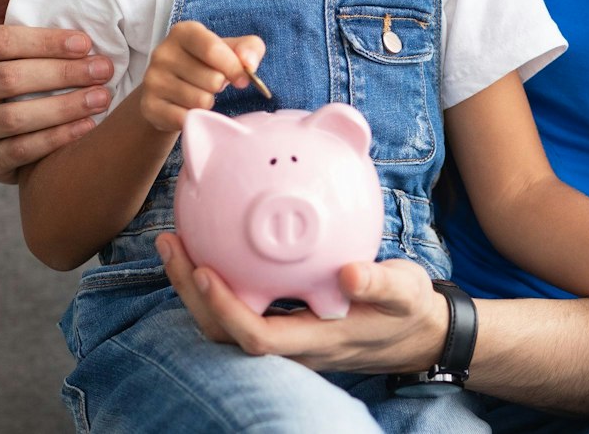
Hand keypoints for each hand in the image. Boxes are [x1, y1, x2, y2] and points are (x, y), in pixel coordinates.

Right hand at [0, 0, 118, 183]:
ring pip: (15, 118)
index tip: (86, 41)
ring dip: (64, 106)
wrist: (7, 124)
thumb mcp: (2, 27)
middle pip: (7, 80)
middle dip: (62, 73)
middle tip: (104, 69)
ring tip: (102, 97)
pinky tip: (88, 126)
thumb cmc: (11, 63)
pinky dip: (58, 138)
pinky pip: (20, 151)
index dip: (44, 42)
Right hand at [139, 21, 264, 132]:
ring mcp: (152, 80)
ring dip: (208, 102)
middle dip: (219, 86)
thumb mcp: (230, 49)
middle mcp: (162, 52)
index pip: (212, 49)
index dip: (234, 67)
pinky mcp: (149, 106)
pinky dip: (194, 118)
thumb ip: (249, 48)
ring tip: (198, 93)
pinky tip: (187, 108)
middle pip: (212, 79)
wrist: (170, 89)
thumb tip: (249, 64)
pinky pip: (186, 119)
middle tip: (210, 83)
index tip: (243, 80)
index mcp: (183, 32)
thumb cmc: (206, 64)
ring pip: (201, 101)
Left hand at [155, 232, 446, 373]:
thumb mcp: (406, 292)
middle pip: (224, 334)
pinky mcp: (283, 323)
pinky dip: (215, 281)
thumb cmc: (409, 310)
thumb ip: (381, 283)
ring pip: (224, 324)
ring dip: (193, 287)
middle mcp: (292, 347)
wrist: (417, 333)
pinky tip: (208, 244)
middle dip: (190, 294)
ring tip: (174, 241)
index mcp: (317, 340)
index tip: (204, 270)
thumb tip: (349, 274)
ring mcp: (284, 338)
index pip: (257, 338)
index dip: (225, 310)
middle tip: (171, 244)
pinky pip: (238, 307)